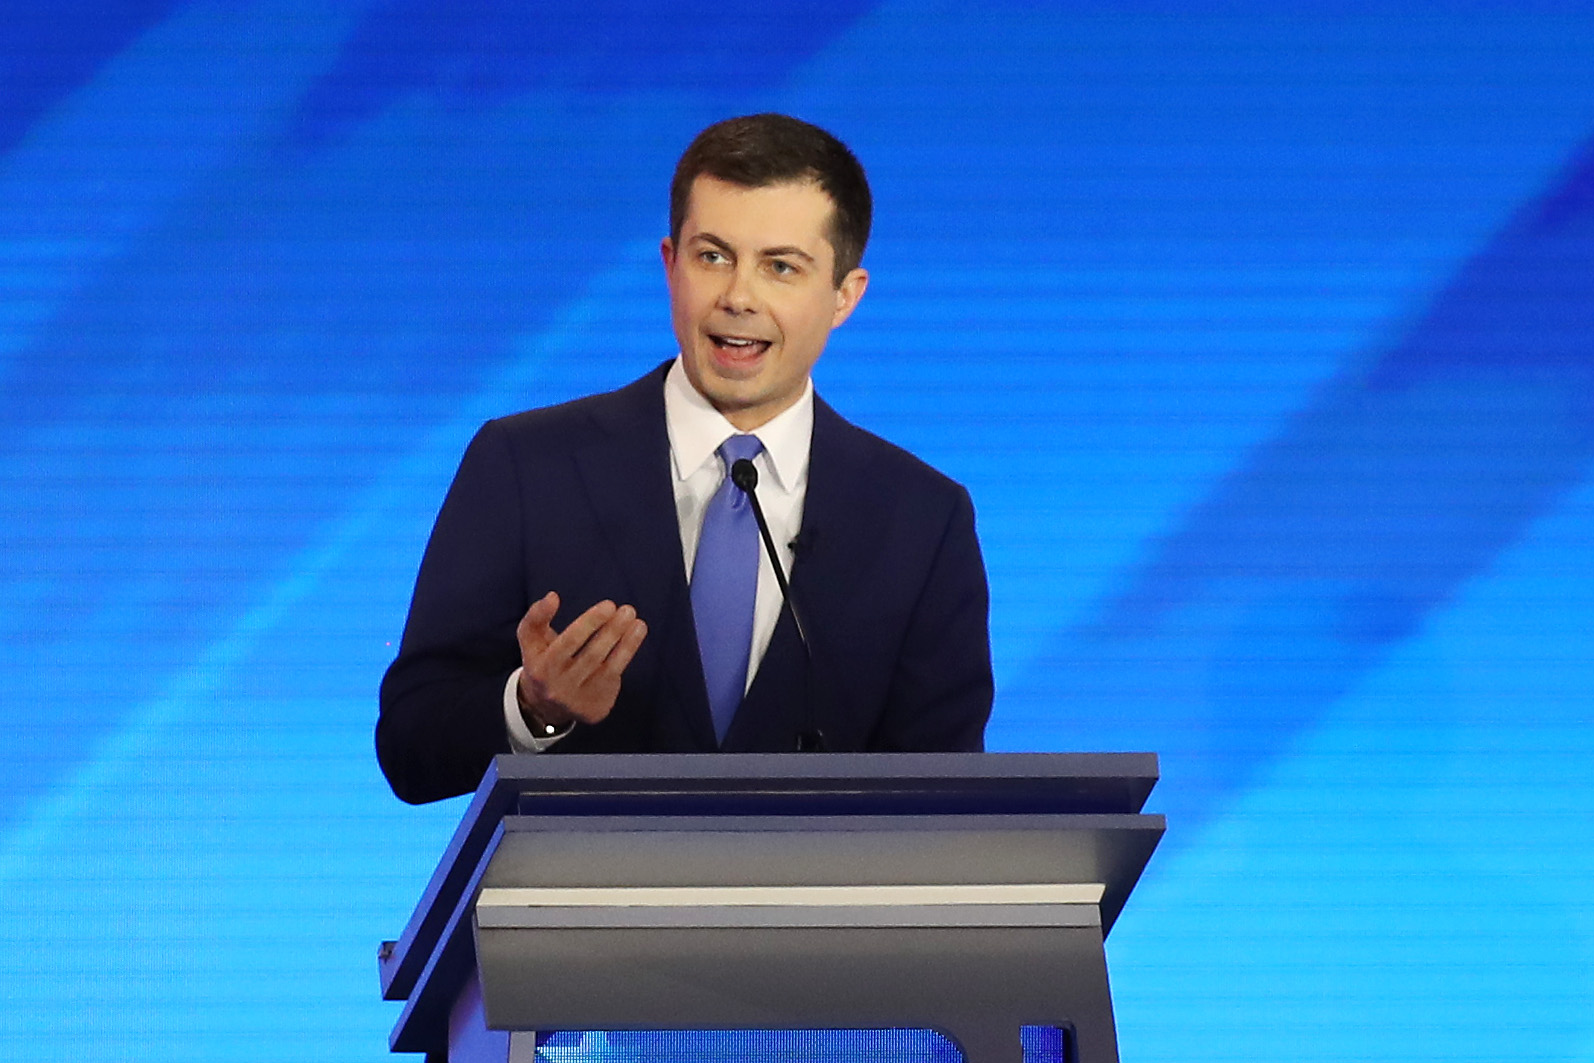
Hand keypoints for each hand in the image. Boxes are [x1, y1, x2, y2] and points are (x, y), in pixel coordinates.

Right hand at [515, 592, 646, 730]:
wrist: (545, 705)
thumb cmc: (542, 661)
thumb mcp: (531, 640)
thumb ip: (536, 616)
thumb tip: (553, 597)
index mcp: (540, 668)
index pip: (569, 642)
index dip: (590, 622)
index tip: (609, 605)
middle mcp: (559, 687)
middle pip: (592, 655)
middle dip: (613, 631)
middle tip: (628, 610)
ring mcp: (579, 701)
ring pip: (609, 668)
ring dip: (627, 643)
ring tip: (638, 623)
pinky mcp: (595, 709)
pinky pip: (614, 680)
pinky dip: (625, 657)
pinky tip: (634, 638)